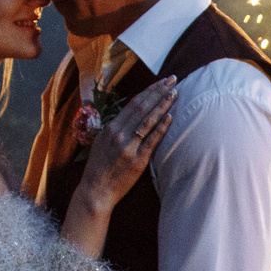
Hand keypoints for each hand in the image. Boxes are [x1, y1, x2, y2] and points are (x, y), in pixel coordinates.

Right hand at [73, 77, 175, 215]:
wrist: (96, 190)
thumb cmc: (99, 166)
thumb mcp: (102, 141)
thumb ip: (116, 128)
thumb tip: (131, 114)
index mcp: (111, 128)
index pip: (133, 103)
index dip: (149, 91)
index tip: (161, 81)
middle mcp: (119, 134)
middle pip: (142, 108)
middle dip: (159, 92)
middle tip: (173, 80)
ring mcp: (129, 147)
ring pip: (148, 121)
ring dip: (163, 105)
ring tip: (175, 94)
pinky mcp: (137, 160)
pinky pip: (152, 141)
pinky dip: (161, 128)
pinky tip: (170, 117)